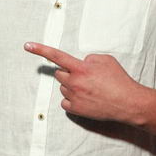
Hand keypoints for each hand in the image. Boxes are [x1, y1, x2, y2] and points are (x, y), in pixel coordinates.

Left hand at [24, 42, 142, 122]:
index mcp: (81, 68)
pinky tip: (86, 99)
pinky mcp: (75, 109)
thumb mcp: (106, 60)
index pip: (56, 55)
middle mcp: (74, 82)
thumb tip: (81, 63)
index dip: (40, 49)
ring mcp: (74, 97)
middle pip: (59, 74)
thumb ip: (89, 58)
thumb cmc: (119, 80)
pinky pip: (65, 102)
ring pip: (63, 88)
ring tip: (90, 89)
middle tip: (84, 77)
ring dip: (71, 86)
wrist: (128, 103)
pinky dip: (72, 100)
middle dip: (68, 73)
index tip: (27, 45)